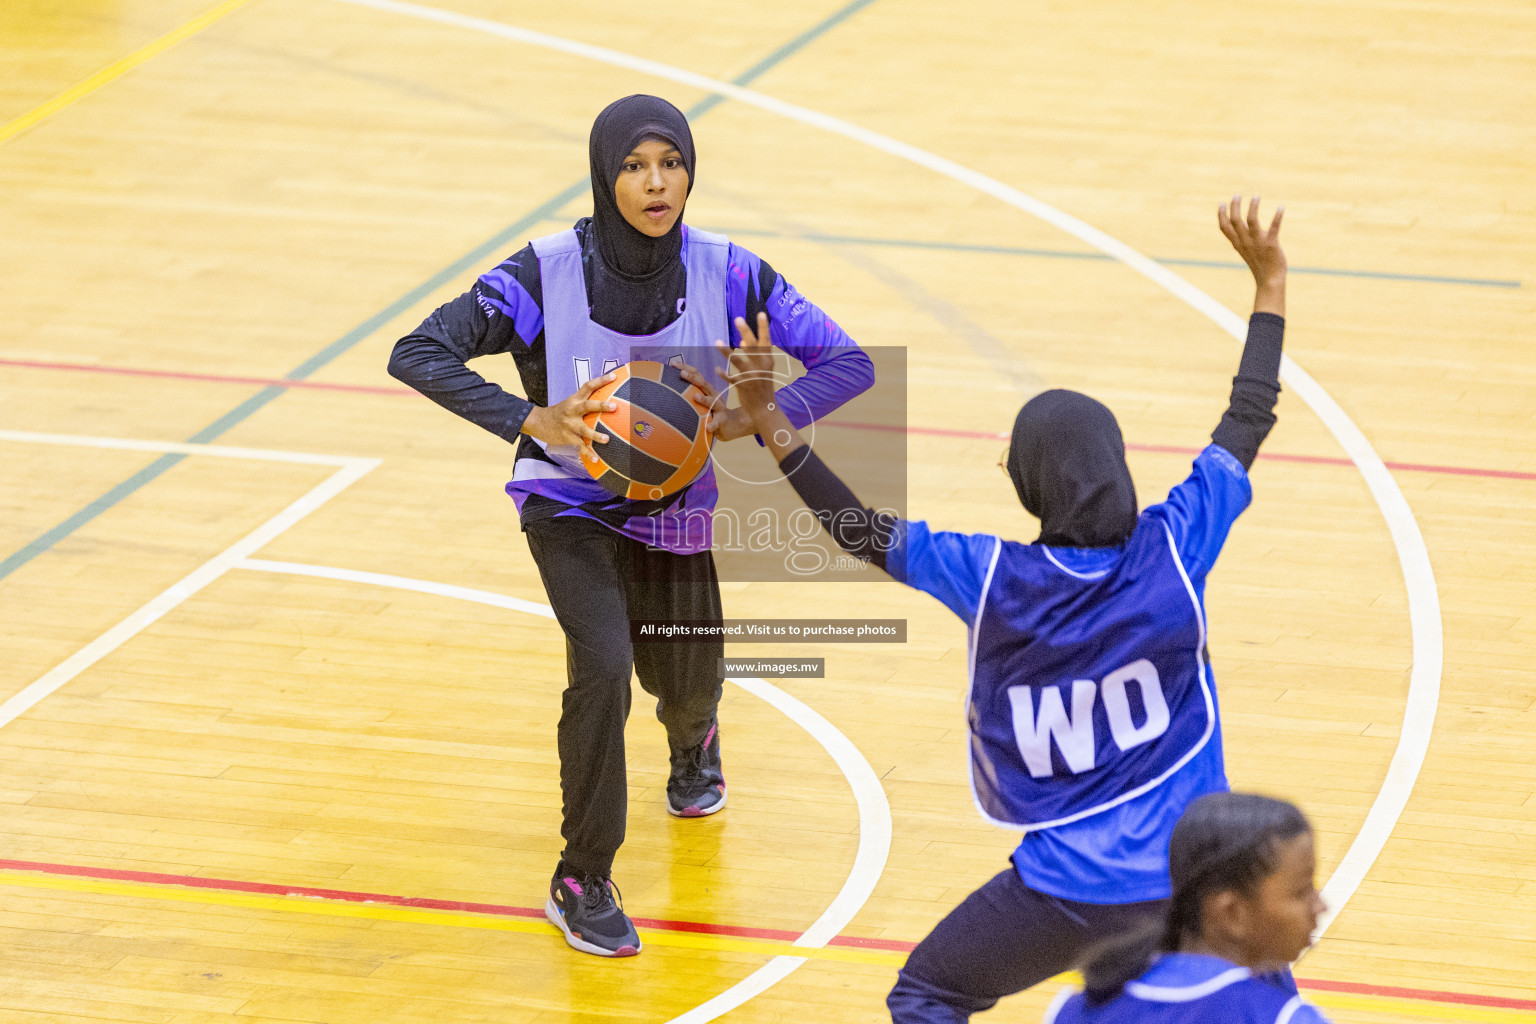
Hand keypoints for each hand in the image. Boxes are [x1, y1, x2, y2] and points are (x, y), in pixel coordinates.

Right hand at [519, 372, 617, 462]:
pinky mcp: (567, 437)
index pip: (588, 386)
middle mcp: (572, 410)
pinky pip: (579, 446)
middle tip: (614, 407)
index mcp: (574, 399)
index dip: (601, 380)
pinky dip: (588, 453)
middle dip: (601, 406)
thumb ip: (586, 400)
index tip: (614, 376)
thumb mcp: (571, 403)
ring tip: (607, 439)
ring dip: (595, 435)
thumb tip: (608, 398)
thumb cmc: (560, 413)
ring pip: (584, 429)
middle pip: (587, 406)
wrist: (538, 422)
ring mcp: (569, 424)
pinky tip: (597, 459)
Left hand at [667, 355, 754, 441]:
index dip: (685, 367)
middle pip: (703, 383)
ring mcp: (718, 407)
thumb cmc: (708, 410)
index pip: (696, 374)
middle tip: (682, 373)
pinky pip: (717, 422)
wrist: (730, 424)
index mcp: (706, 388)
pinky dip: (713, 424)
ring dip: (704, 399)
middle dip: (692, 377)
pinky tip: (708, 427)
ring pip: (712, 401)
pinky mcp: (722, 420)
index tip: (672, 363)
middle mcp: (713, 394)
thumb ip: (687, 393)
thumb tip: (665, 387)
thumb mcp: (700, 399)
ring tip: (696, 397)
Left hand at [715, 313, 778, 430]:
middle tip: (738, 319)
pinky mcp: (744, 387)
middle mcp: (761, 367)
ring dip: (727, 351)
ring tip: (717, 341)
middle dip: (746, 332)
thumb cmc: (763, 387)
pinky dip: (724, 374)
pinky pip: (732, 378)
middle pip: (753, 347)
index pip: (767, 341)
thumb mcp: (763, 370)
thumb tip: (743, 339)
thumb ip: (754, 355)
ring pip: (739, 361)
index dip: (764, 328)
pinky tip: (718, 369)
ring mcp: (753, 377)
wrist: (765, 410)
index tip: (761, 313)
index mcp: (768, 361)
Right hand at [1218, 195, 1285, 315]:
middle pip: (1235, 221)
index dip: (1221, 215)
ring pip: (1251, 221)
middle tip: (1237, 195)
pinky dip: (1277, 217)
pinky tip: (1281, 208)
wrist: (1269, 279)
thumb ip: (1243, 238)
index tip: (1222, 203)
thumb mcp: (1246, 251)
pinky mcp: (1271, 245)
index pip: (1224, 228)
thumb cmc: (1259, 264)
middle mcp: (1245, 242)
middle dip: (1234, 206)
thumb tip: (1246, 224)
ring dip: (1253, 207)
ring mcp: (1258, 243)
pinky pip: (1274, 228)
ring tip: (1256, 196)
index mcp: (1238, 244)